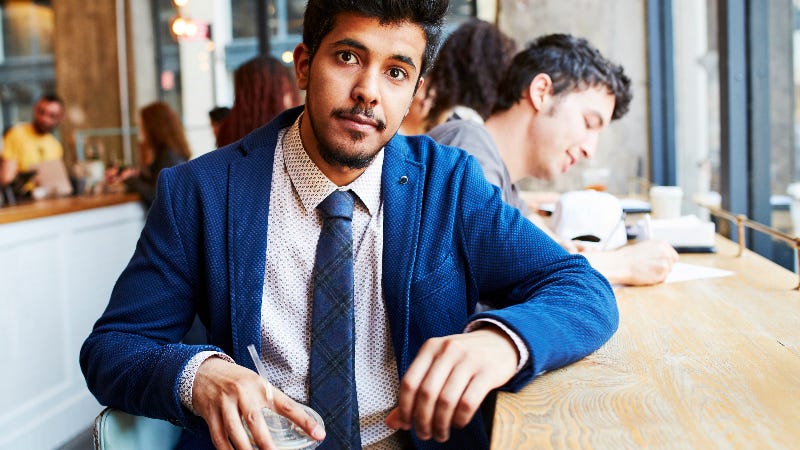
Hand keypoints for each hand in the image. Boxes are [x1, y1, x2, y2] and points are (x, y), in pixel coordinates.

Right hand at [193, 357, 324, 449]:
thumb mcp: (258, 385)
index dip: (304, 421)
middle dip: (265, 443)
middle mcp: (243, 393)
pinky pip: (219, 438)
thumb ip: (273, 403)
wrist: (204, 371)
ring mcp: (225, 404)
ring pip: (234, 432)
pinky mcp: (210, 414)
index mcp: (261, 386)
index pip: (287, 405)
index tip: (319, 434)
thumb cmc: (237, 381)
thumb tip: (297, 425)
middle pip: (255, 421)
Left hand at [385, 326, 517, 441]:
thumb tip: (392, 422)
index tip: (406, 424)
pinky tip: (458, 423)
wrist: (501, 342)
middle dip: (423, 420)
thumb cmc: (465, 357)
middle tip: (425, 434)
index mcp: (431, 347)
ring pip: (447, 400)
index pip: (410, 381)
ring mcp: (469, 360)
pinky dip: (460, 418)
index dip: (404, 407)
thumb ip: (417, 390)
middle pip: (427, 393)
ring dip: (441, 424)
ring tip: (441, 433)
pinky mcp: (488, 372)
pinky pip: (468, 402)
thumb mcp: (439, 365)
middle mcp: (448, 350)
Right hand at [583, 239, 678, 285]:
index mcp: (662, 244)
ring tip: (646, 271)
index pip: (673, 255)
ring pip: (667, 272)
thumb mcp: (645, 247)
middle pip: (671, 264)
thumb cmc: (628, 256)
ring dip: (659, 273)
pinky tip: (646, 275)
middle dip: (663, 267)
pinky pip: (662, 279)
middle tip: (650, 268)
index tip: (659, 263)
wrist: (620, 264)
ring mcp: (665, 264)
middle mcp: (666, 253)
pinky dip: (656, 279)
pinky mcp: (662, 275)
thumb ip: (657, 251)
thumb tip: (662, 258)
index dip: (665, 260)